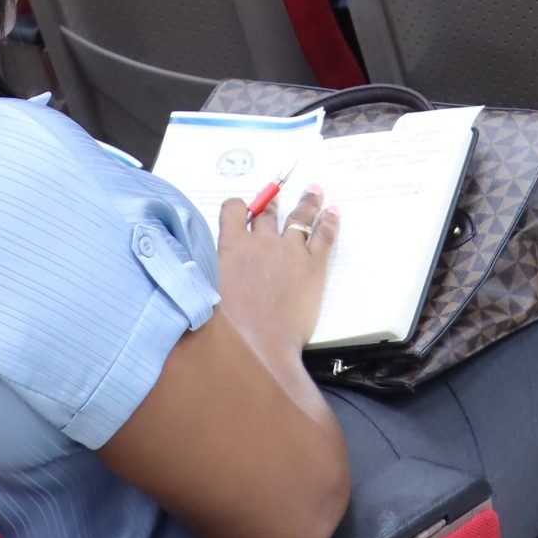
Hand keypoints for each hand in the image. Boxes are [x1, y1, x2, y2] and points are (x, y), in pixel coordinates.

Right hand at [214, 186, 336, 356]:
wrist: (259, 347)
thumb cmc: (227, 329)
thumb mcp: (207, 292)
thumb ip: (208, 271)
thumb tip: (204, 267)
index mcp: (232, 247)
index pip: (233, 211)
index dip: (238, 207)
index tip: (242, 208)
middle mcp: (261, 242)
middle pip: (268, 212)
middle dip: (272, 201)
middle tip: (277, 193)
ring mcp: (290, 252)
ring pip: (300, 217)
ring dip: (308, 201)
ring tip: (315, 190)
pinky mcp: (314, 266)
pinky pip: (324, 235)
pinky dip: (330, 221)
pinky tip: (333, 212)